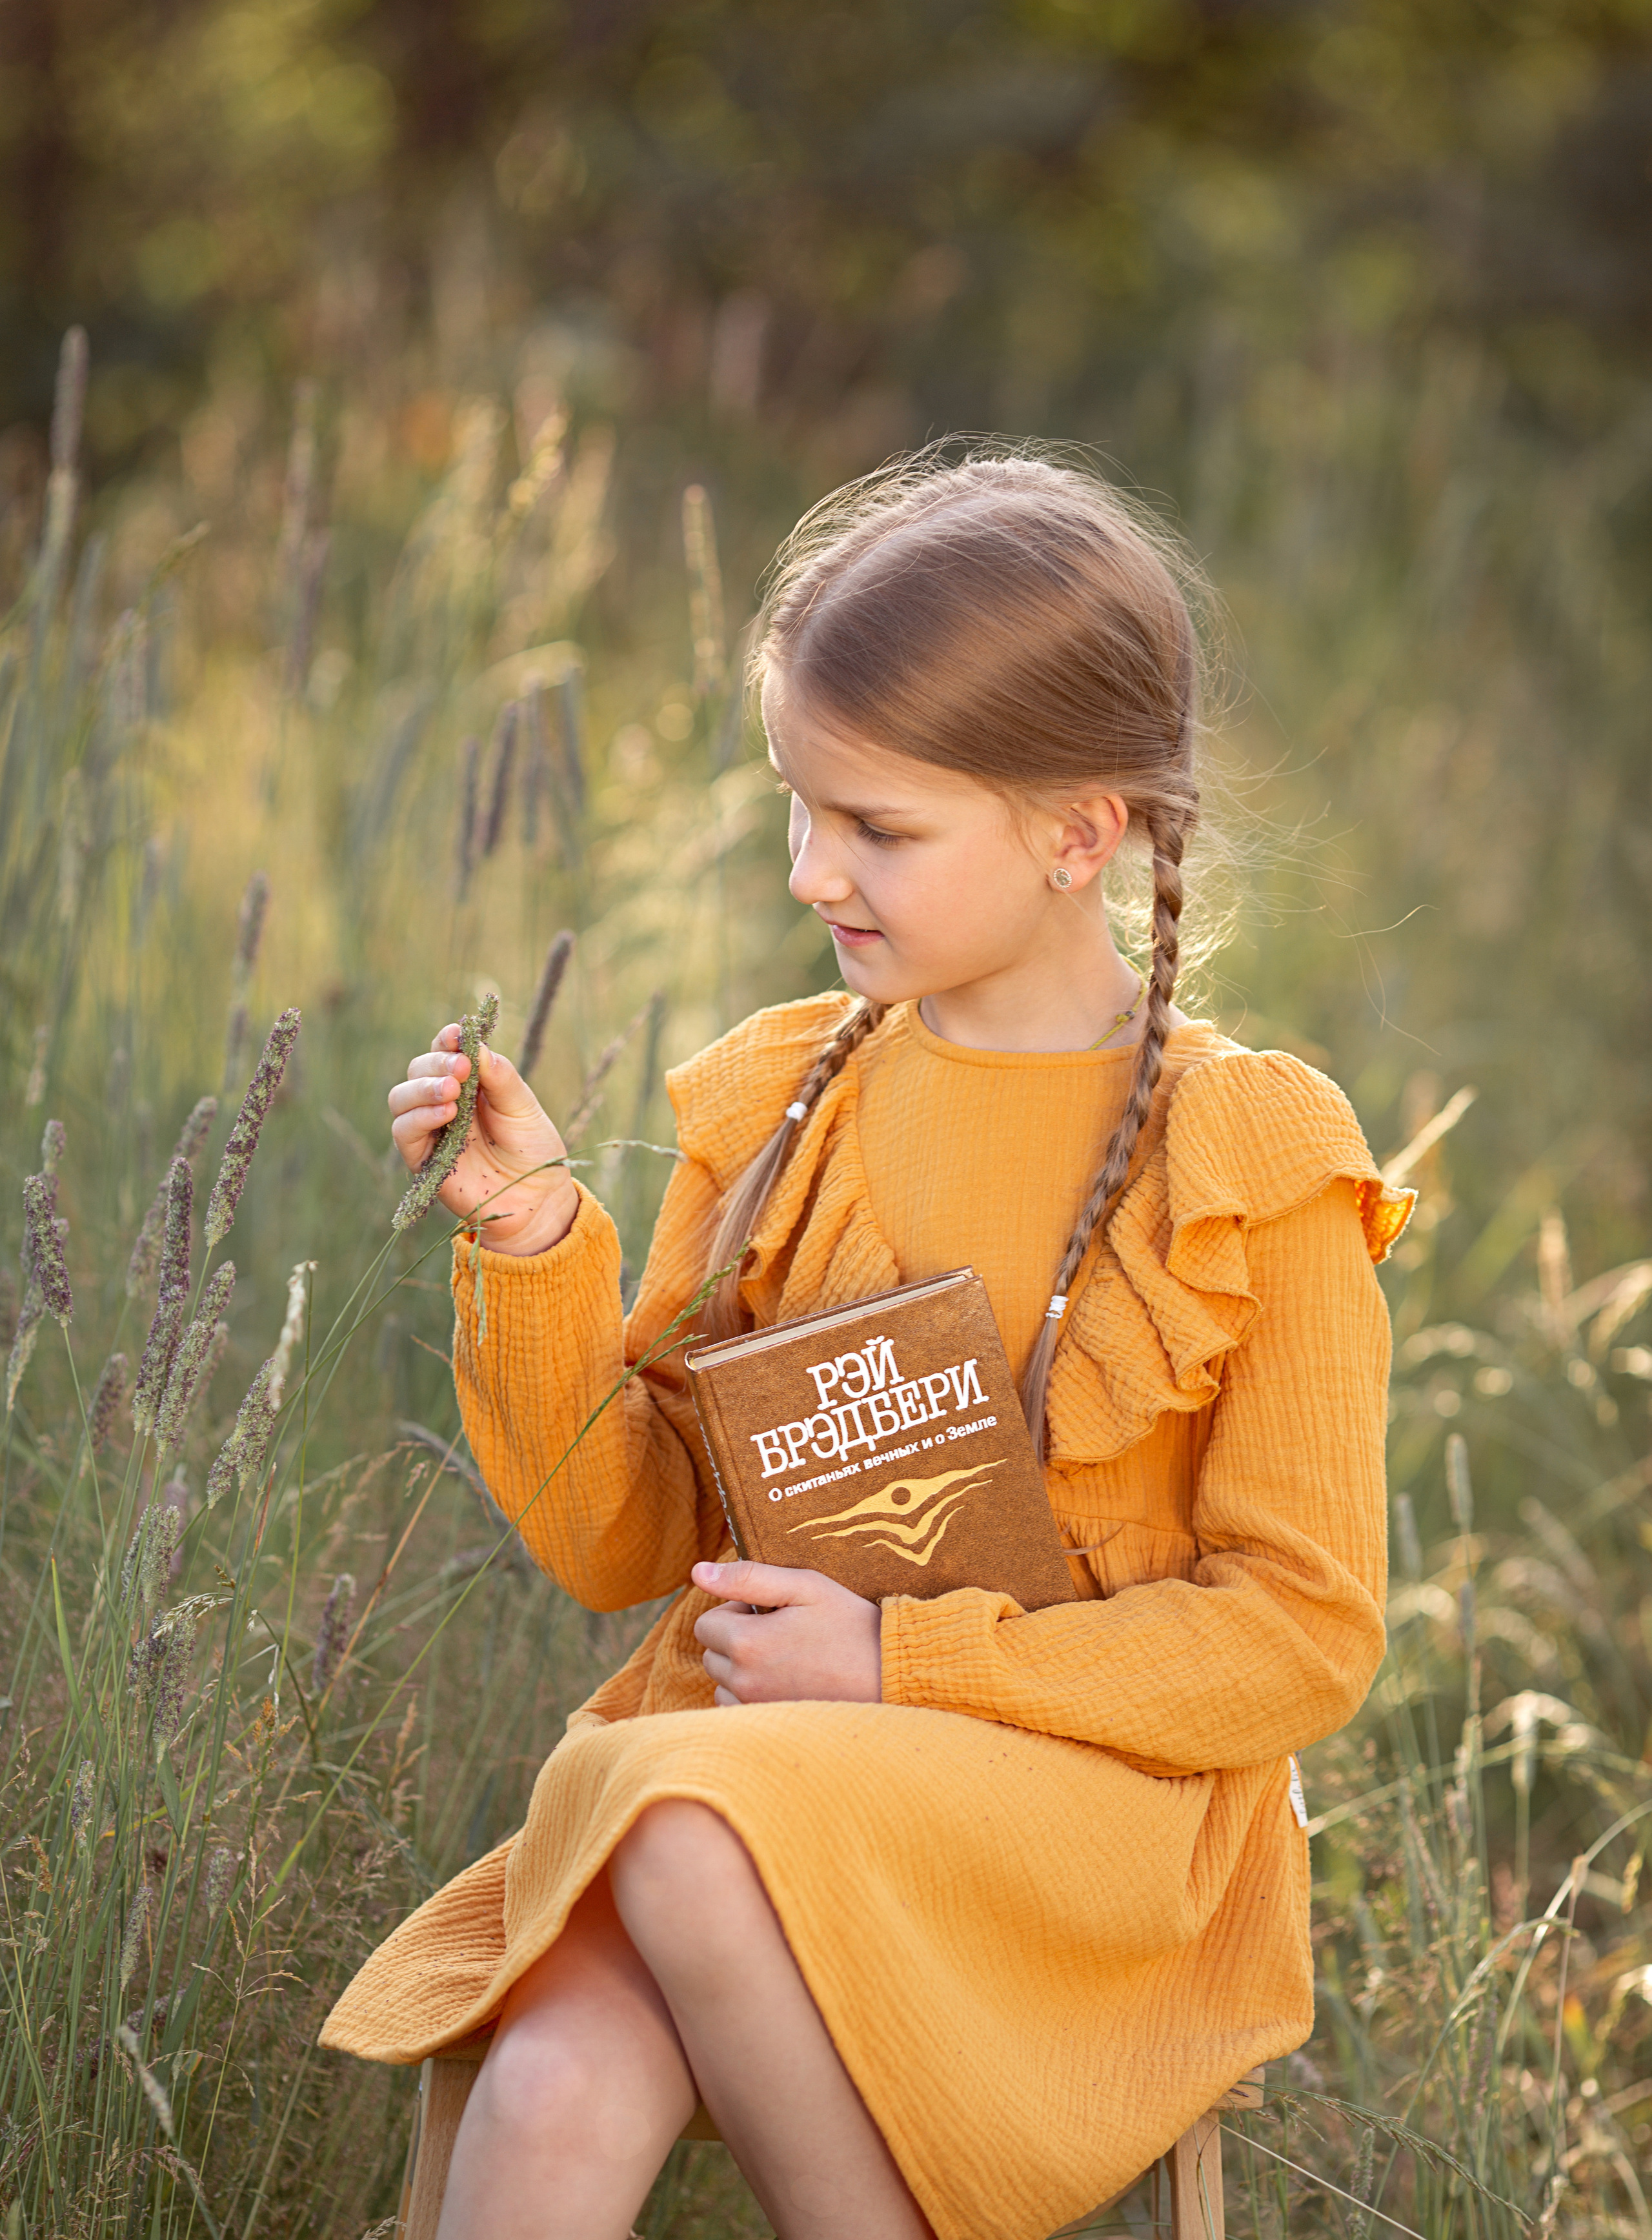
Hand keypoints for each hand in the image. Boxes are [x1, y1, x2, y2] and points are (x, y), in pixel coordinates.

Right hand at [387, 1028, 580, 1255]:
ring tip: (451, 1091)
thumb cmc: (533, 1149)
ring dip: (422, 1088)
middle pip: (418, 1070)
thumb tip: (475, 1046)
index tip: (456, 1034)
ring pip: (401, 1098)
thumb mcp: (523, 1107)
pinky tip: (446, 1114)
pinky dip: (419, 1118)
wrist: (537, 1198)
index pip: (443, 1052)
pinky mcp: (423, 1160)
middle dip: (435, 1063)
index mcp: (468, 1083)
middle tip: (460, 1067)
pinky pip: (404, 1132)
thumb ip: (500, 1077)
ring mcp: (431, 1130)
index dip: (445, 1040)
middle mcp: (444, 1102)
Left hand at [692, 1561, 882, 1705]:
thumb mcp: (804, 1586)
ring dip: (742, 1669)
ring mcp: (757, 1709)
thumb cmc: (848, 1624)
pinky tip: (787, 1682)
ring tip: (786, 1658)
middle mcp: (745, 1683)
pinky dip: (752, 1695)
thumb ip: (747, 1577)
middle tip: (782, 1632)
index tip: (771, 1611)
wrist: (889, 1673)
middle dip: (737, 1639)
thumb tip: (698, 1571)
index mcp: (748, 1644)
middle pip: (712, 1655)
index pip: (706, 1624)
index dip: (735, 1611)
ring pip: (723, 1684)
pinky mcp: (771, 1727)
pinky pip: (738, 1709)